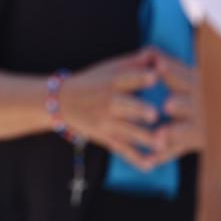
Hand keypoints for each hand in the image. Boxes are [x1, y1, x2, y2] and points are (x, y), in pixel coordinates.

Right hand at [60, 49, 174, 170]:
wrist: (59, 101)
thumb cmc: (92, 82)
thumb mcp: (107, 68)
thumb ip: (132, 62)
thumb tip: (156, 54)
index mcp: (110, 82)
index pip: (124, 78)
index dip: (138, 77)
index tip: (154, 76)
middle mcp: (107, 102)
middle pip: (124, 106)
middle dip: (138, 110)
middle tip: (154, 114)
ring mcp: (105, 121)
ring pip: (126, 130)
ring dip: (142, 138)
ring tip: (161, 144)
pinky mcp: (105, 136)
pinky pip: (121, 149)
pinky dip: (135, 159)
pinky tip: (150, 165)